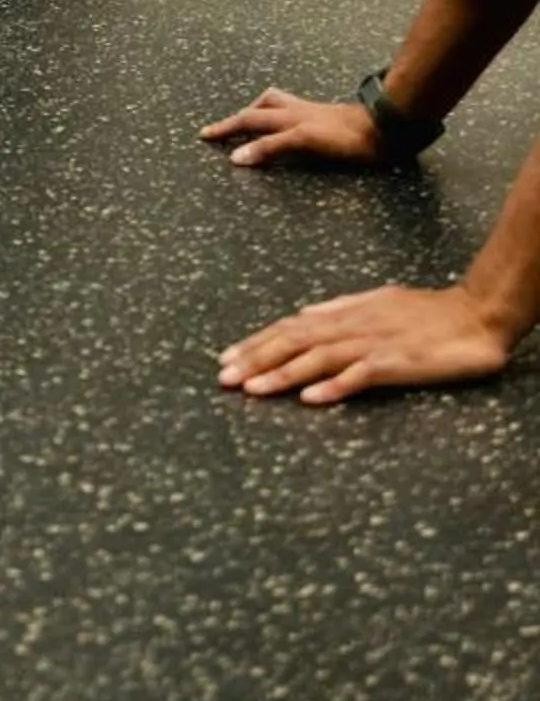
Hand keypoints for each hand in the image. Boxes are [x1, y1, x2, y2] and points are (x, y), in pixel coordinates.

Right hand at [199, 85, 385, 168]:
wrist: (386, 128)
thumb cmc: (349, 139)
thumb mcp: (305, 142)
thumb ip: (271, 147)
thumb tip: (237, 157)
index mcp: (289, 118)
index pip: (250, 123)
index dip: (228, 131)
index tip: (205, 136)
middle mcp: (296, 112)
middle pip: (258, 112)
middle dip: (234, 121)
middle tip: (214, 130)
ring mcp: (311, 113)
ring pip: (275, 105)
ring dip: (257, 110)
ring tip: (247, 119)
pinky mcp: (324, 118)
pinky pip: (292, 111)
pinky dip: (279, 114)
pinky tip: (285, 124)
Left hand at [218, 282, 511, 403]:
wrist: (476, 314)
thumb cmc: (427, 312)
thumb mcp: (376, 303)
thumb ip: (339, 309)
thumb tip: (302, 314)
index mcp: (346, 313)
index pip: (290, 328)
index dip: (256, 342)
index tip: (226, 359)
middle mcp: (353, 325)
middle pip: (295, 341)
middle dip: (256, 360)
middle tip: (224, 378)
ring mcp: (374, 343)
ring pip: (319, 357)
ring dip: (283, 374)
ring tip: (254, 390)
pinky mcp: (398, 361)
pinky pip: (361, 374)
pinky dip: (335, 385)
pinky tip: (311, 398)